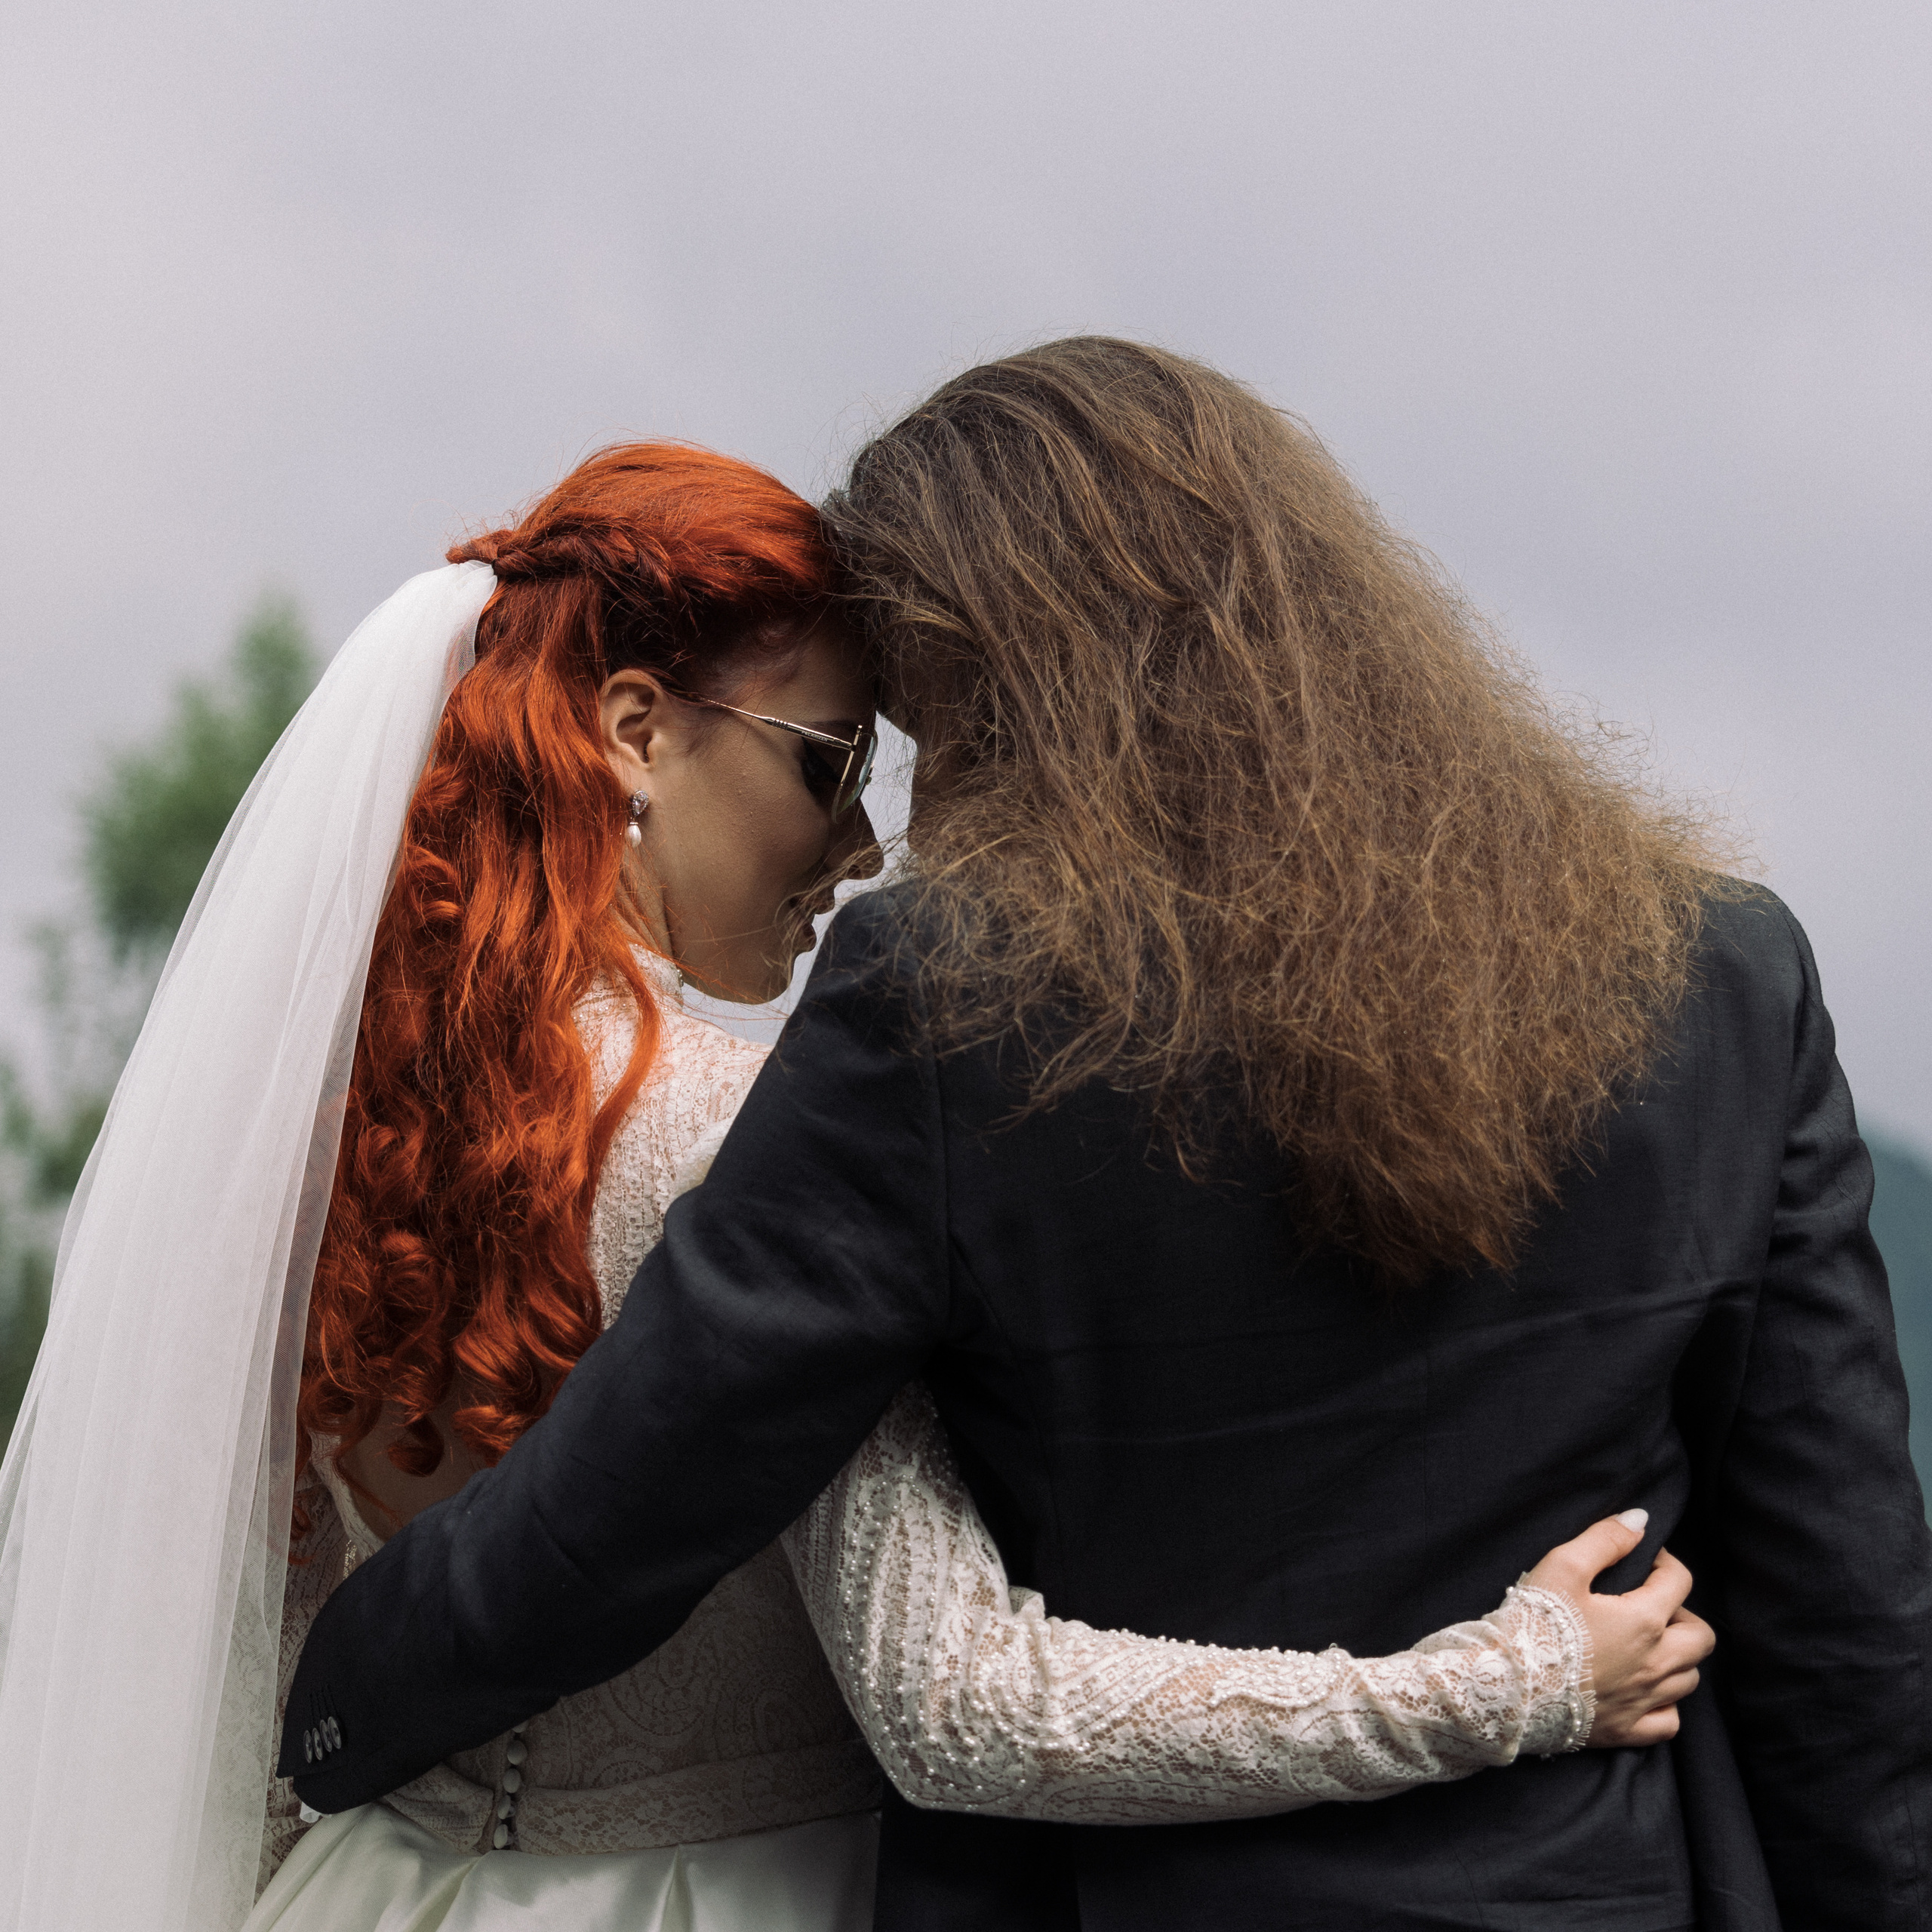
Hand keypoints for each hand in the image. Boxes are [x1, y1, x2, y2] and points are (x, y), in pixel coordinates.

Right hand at [1522, 1510, 1714, 1746]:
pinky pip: (1669, 1721)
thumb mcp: (1562, 1567)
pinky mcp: (1627, 1731)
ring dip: (1677, 1657)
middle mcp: (1655, 1664)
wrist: (1505, 1687)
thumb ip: (1605, 1540)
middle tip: (1650, 1604)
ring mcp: (1643, 1701)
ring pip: (1689, 1678)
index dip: (1664, 1562)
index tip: (1642, 1559)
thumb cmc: (1533, 1623)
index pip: (1679, 1581)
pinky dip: (1665, 1703)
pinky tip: (1643, 1689)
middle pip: (1701, 1636)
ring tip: (1646, 1643)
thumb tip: (1640, 1521)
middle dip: (1682, 1613)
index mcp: (1644, 1620)